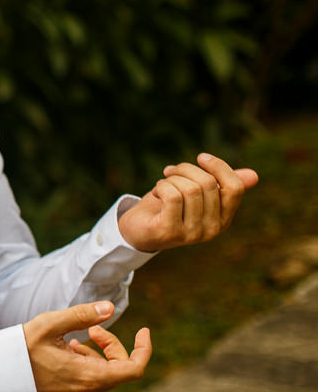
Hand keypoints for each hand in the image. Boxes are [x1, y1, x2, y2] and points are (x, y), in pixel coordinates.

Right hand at [24, 301, 151, 391]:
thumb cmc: (20, 350)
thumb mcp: (49, 325)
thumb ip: (82, 315)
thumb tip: (110, 307)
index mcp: (90, 377)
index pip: (134, 368)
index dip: (144, 349)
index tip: (143, 330)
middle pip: (120, 369)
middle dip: (113, 345)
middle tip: (92, 328)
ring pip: (106, 374)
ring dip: (98, 353)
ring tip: (72, 339)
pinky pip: (92, 380)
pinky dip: (88, 363)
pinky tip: (67, 350)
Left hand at [118, 152, 258, 252]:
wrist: (137, 230)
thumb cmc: (168, 207)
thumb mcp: (196, 193)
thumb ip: (221, 184)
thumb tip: (254, 175)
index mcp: (224, 219)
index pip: (234, 188)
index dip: (219, 167)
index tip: (201, 157)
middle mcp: (212, 229)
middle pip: (208, 184)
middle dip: (186, 169)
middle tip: (170, 171)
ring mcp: (192, 234)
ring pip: (190, 189)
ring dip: (171, 179)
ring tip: (162, 184)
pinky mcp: (170, 232)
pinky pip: (172, 196)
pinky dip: (162, 187)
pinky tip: (156, 192)